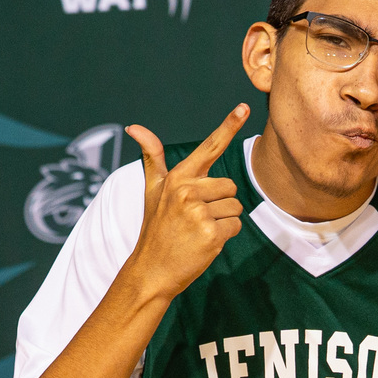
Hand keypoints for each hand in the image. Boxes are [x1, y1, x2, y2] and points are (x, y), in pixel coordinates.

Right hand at [124, 105, 248, 299]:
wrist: (151, 270)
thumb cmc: (156, 228)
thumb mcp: (152, 190)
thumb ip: (152, 158)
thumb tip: (134, 127)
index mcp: (178, 177)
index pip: (209, 147)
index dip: (228, 126)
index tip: (243, 106)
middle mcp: (188, 191)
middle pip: (229, 186)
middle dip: (219, 203)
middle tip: (194, 219)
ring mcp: (199, 212)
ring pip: (235, 207)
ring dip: (223, 221)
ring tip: (197, 231)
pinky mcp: (210, 233)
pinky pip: (236, 226)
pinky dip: (225, 236)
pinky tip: (204, 242)